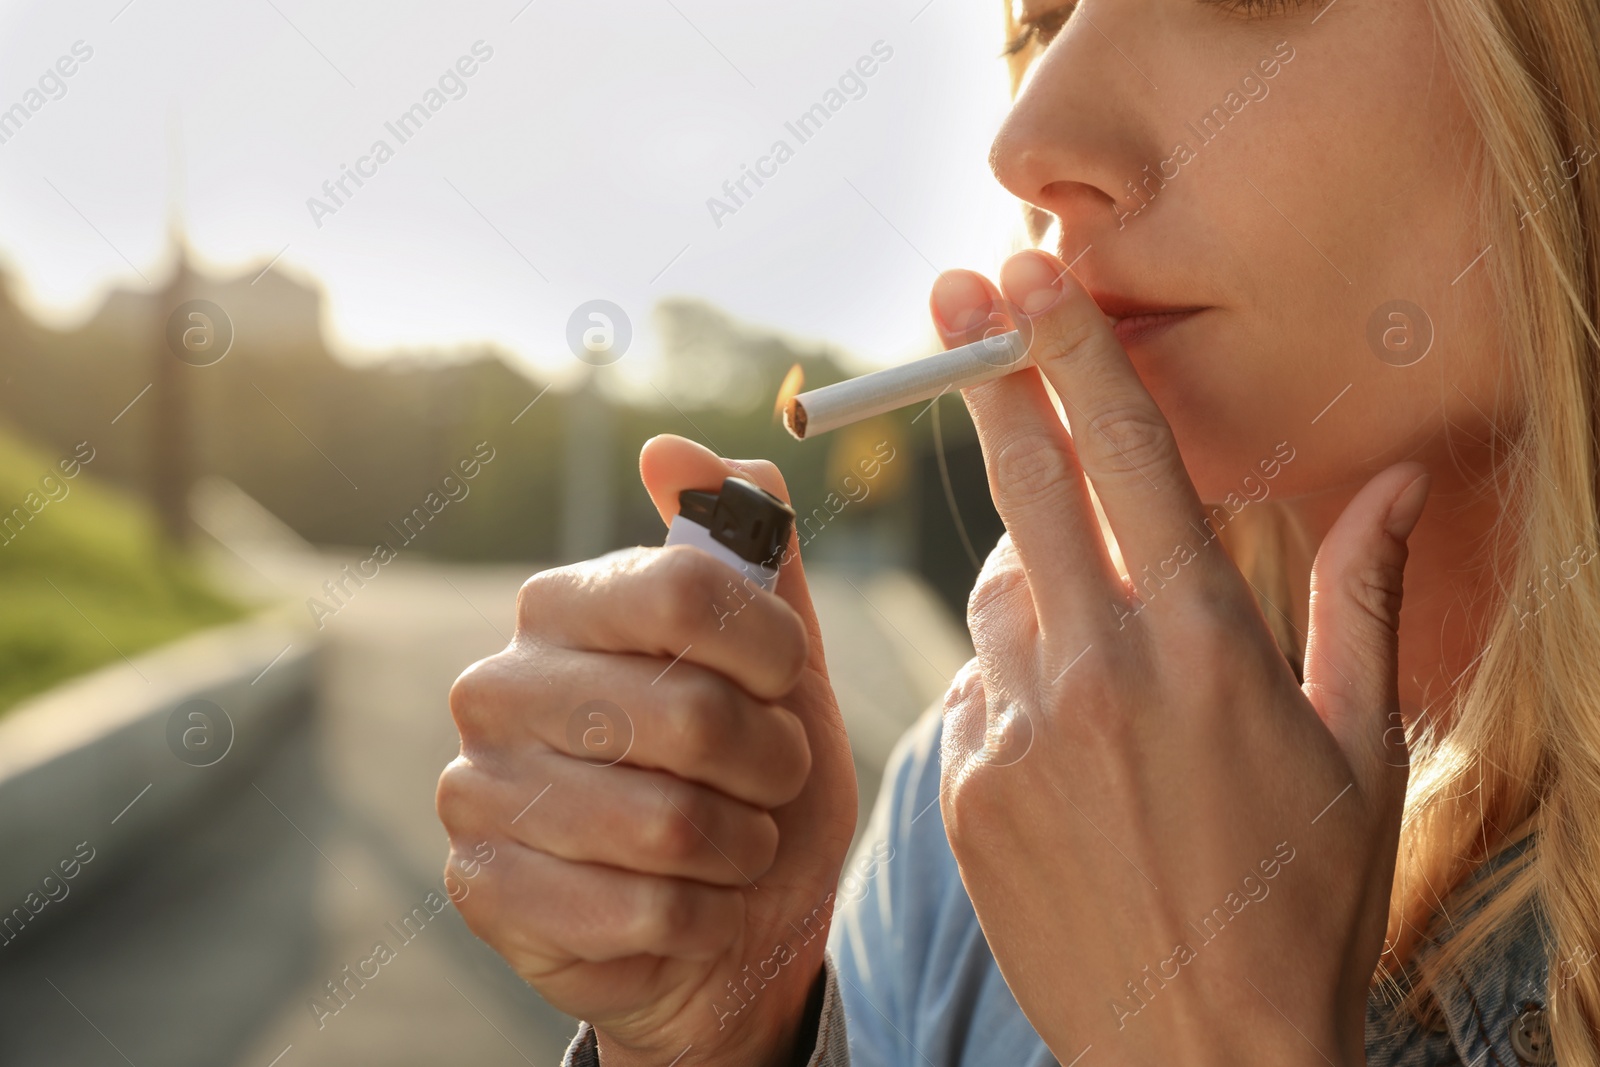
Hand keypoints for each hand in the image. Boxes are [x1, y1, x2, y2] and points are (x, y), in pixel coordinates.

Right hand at [437, 435, 857, 1065]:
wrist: (730, 928)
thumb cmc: (752, 782)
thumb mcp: (776, 665)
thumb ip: (749, 551)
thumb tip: (675, 446)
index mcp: (562, 606)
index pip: (681, 586)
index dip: (768, 641)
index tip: (785, 677)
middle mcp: (498, 686)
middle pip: (688, 711)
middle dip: (769, 763)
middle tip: (767, 781)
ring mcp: (477, 789)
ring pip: (670, 823)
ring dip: (741, 847)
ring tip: (732, 844)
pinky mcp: (482, 890)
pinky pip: (642, 909)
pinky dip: (703, 917)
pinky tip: (692, 908)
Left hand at [932, 251, 1426, 1066]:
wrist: (1201, 1056)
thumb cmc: (1305, 907)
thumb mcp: (1362, 755)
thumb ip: (1361, 603)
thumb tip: (1396, 480)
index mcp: (1205, 649)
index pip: (1128, 461)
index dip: (1075, 354)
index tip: (1032, 280)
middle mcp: (1099, 674)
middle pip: (1027, 485)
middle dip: (987, 375)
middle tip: (952, 295)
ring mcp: (1019, 735)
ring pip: (997, 596)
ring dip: (1031, 580)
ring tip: (1096, 646)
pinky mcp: (966, 793)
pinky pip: (977, 693)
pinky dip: (1013, 686)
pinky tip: (1066, 746)